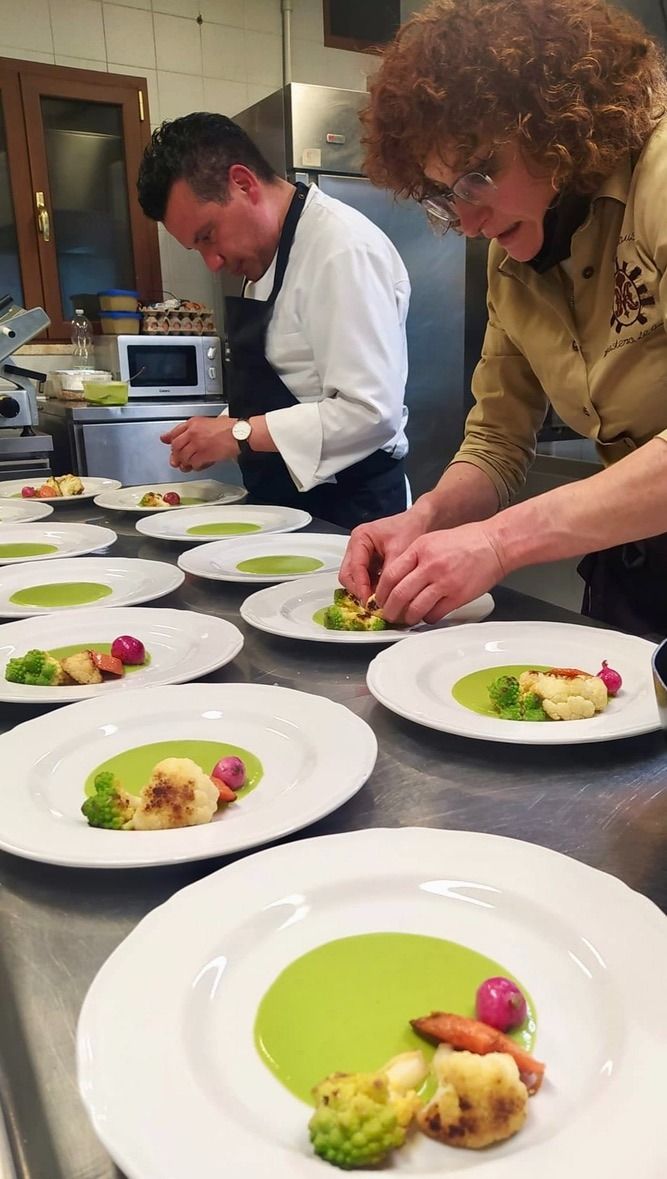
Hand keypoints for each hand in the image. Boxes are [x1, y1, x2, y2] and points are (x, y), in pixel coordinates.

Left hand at [160, 417, 237, 470]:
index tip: (165, 440)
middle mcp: (193, 433)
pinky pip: (193, 463)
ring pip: (183, 456)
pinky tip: (198, 465)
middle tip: (177, 459)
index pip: (175, 431)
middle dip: (175, 454)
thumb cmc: (228, 428)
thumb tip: (185, 434)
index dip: (168, 438)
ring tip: (188, 464)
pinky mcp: (204, 455)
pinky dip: (195, 466)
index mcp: (193, 423)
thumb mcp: (208, 422)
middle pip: (176, 446)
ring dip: (184, 462)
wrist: (238, 434)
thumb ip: (194, 428)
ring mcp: (197, 444)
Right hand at [339, 508, 430, 601]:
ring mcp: (360, 555)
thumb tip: (383, 597)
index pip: (354, 567)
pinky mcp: (368, 563)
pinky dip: (371, 588)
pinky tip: (384, 594)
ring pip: (354, 579)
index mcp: (360, 538)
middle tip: (373, 604)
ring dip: (365, 590)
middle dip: (359, 590)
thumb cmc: (410, 530)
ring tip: (380, 600)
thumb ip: (389, 574)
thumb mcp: (400, 551)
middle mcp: (356, 547)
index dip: (360, 586)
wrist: (421, 522)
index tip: (369, 601)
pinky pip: (364, 579)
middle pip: (348, 575)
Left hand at [373, 521, 506, 624]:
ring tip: (406, 619)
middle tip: (388, 614)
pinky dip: (427, 619)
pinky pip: (434, 614)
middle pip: (399, 594)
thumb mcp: (432, 539)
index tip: (380, 600)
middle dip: (389, 610)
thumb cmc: (466, 541)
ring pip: (415, 608)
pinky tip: (427, 616)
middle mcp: (430, 566)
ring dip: (407, 617)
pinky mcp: (458, 596)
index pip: (390, 575)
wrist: (495, 544)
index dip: (381, 592)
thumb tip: (396, 579)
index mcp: (420, 549)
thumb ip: (414, 557)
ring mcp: (444, 582)